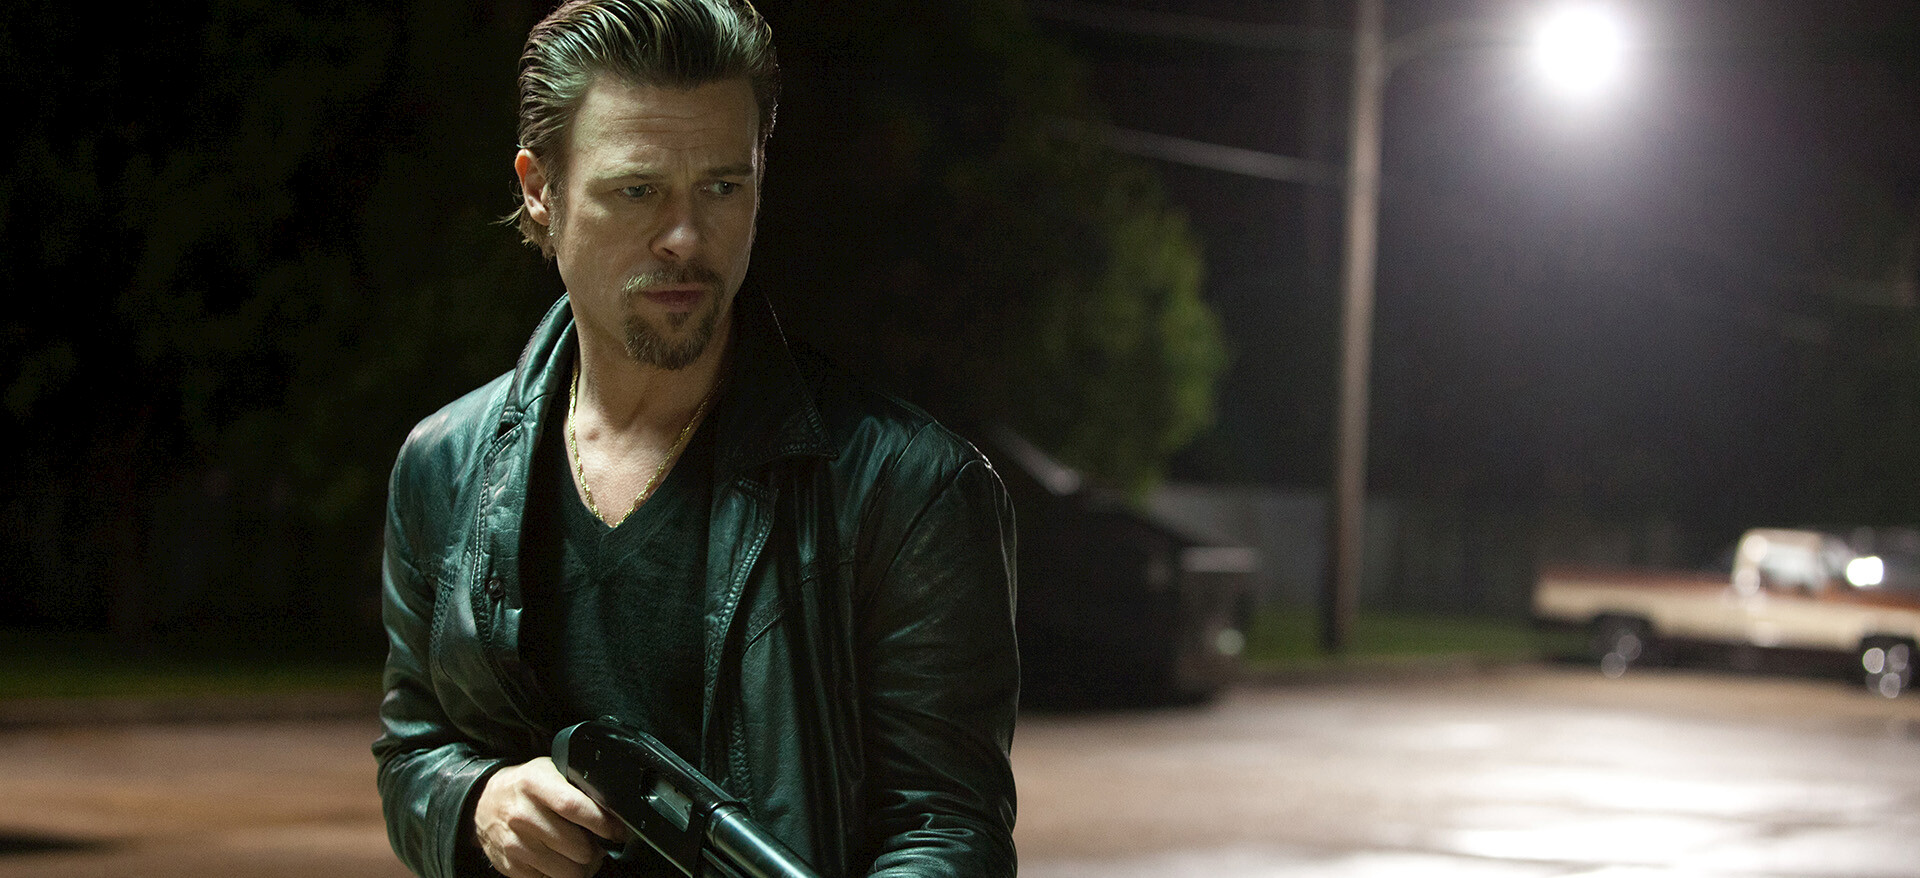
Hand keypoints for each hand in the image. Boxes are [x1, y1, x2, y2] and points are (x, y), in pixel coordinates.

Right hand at [473, 756, 627, 877]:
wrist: (485, 803)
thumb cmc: (526, 787)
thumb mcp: (550, 771)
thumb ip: (578, 785)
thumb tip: (611, 808)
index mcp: (535, 784)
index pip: (574, 807)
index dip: (602, 823)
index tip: (617, 830)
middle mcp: (522, 815)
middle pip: (577, 846)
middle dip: (596, 849)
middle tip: (597, 843)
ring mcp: (515, 844)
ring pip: (568, 871)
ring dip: (581, 865)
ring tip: (580, 853)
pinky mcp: (512, 866)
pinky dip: (560, 873)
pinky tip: (558, 858)